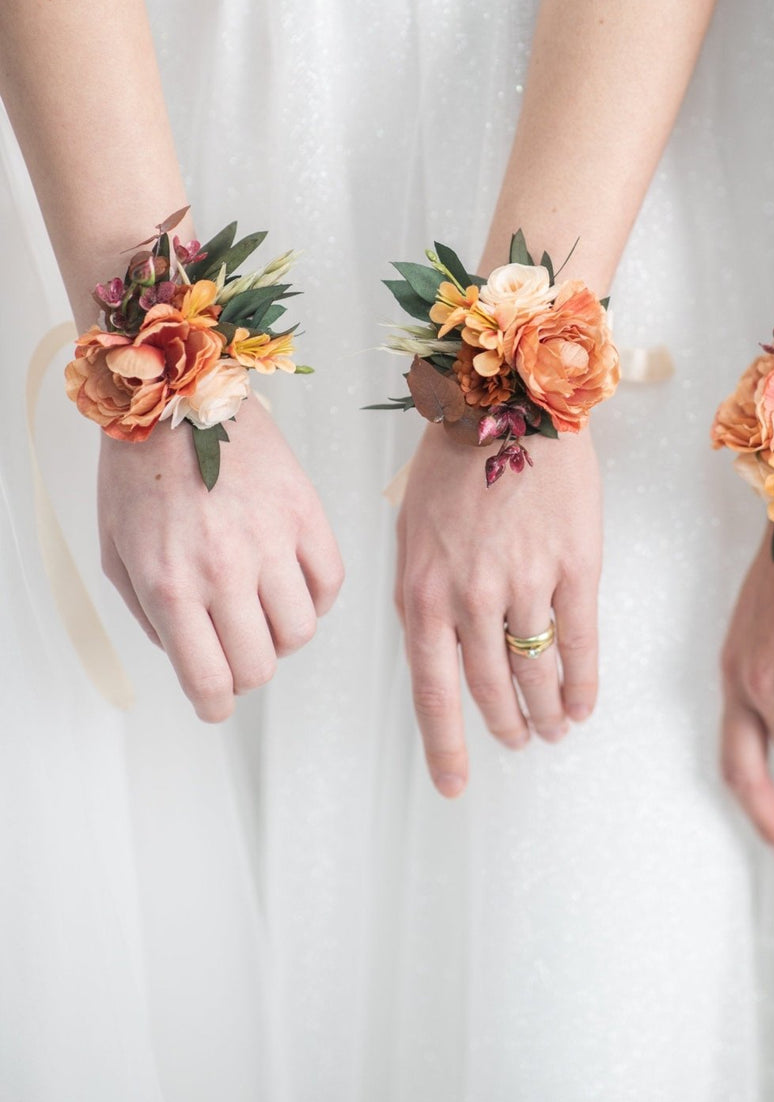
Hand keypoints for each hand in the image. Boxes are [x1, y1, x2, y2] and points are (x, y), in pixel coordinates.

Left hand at [98, 397, 343, 721]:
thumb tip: (186, 652)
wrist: (176, 395)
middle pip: (259, 665)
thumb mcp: (115, 552)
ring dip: (282, 635)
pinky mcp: (305, 511)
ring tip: (265, 611)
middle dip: (245, 670)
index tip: (216, 703)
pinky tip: (294, 583)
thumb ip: (147, 613)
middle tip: (236, 649)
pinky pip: (330, 582)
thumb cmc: (139, 472)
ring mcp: (270, 541)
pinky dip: (316, 597)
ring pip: (301, 631)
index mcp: (171, 585)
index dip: (214, 706)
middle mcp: (224, 570)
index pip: (209, 682)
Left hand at [395, 422, 601, 796]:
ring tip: (552, 729)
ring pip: (535, 672)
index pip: (433, 692)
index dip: (447, 747)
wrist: (511, 400)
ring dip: (544, 711)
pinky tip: (582, 704)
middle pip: (489, 689)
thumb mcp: (411, 528)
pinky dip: (582, 682)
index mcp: (421, 591)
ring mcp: (525, 584)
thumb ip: (422, 593)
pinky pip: (580, 643)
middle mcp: (470, 598)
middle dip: (504, 726)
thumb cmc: (454, 458)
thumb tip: (435, 650)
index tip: (455, 784)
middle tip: (517, 742)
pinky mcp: (574, 567)